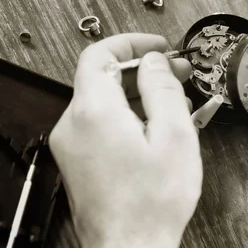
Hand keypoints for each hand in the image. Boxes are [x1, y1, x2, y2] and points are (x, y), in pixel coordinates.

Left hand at [49, 34, 201, 247]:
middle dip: (142, 71)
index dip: (131, 43)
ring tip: (174, 102)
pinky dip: (126, 116)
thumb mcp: (173, 135)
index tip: (158, 47)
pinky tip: (155, 127)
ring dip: (137, 95)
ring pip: (103, 102)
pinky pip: (100, 124)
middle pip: (103, 77)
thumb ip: (162, 88)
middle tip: (176, 74)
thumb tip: (153, 61)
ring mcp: (71, 145)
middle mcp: (73, 124)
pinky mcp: (77, 161)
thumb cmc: (150, 204)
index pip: (99, 53)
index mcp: (94, 111)